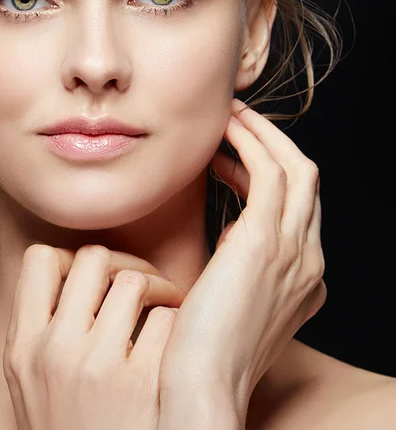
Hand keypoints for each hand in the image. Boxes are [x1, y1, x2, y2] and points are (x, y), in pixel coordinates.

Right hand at [3, 243, 186, 429]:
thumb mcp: (32, 384)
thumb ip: (43, 330)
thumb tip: (73, 272)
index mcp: (21, 347)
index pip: (40, 259)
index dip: (71, 259)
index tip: (93, 278)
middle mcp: (53, 351)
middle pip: (94, 258)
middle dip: (123, 264)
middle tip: (140, 283)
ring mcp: (96, 368)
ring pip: (134, 281)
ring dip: (158, 290)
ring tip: (166, 308)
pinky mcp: (139, 386)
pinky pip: (166, 320)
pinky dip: (175, 325)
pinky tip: (174, 346)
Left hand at [157, 98, 326, 428]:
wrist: (199, 389)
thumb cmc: (200, 351)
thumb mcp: (231, 305)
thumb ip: (240, 272)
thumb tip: (226, 242)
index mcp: (303, 278)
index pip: (297, 208)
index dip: (265, 176)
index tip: (226, 161)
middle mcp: (309, 261)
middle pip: (305, 180)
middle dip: (272, 144)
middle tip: (235, 124)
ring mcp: (294, 251)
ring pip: (294, 167)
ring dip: (262, 136)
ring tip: (228, 119)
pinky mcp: (265, 243)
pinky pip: (268, 172)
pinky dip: (249, 146)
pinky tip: (220, 138)